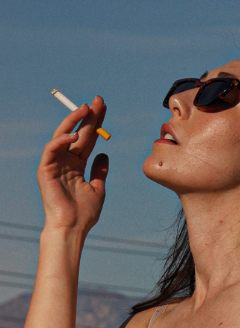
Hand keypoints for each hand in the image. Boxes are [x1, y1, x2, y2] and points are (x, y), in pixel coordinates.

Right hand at [37, 97, 106, 233]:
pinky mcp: (46, 170)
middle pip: (78, 133)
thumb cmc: (85, 212)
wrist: (73, 227)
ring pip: (62, 136)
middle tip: (98, 100)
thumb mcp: (98, 187)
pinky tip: (74, 134)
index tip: (104, 107)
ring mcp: (55, 164)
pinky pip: (51, 150)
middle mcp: (65, 161)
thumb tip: (104, 154)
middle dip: (87, 116)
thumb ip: (99, 170)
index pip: (88, 138)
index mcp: (77, 164)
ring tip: (86, 108)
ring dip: (73, 121)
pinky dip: (61, 140)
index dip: (96, 123)